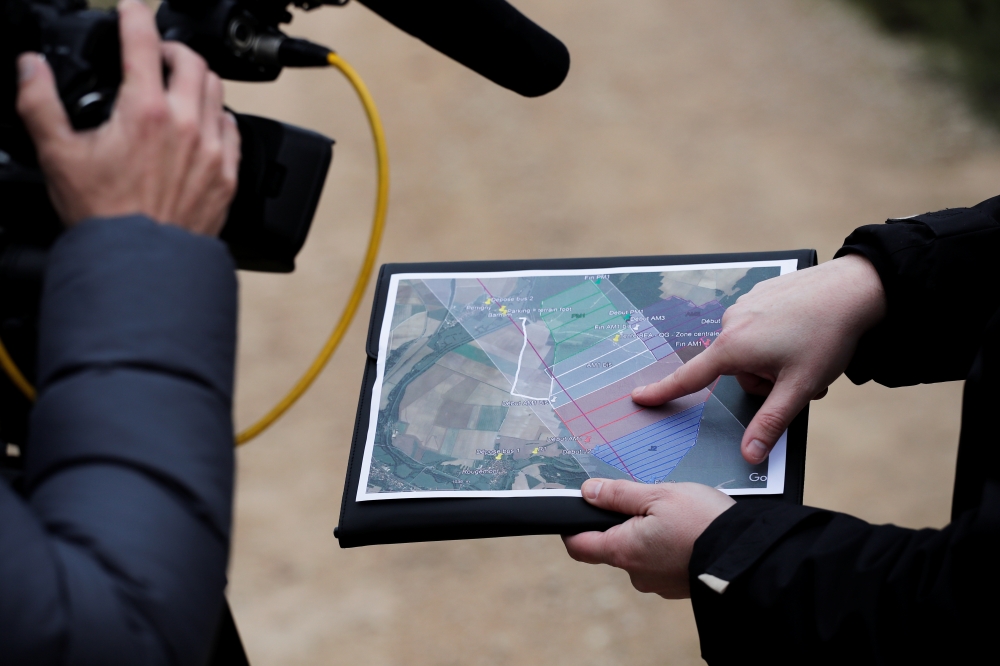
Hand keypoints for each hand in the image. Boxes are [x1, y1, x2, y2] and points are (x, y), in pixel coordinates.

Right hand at [15, 0, 239, 234]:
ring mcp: (212, 149)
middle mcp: (185, 124)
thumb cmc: (103, 216)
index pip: (143, 41)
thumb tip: (29, 67)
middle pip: (192, 61)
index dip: (136, 15)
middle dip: (172, 48)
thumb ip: (39, 103)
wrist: (142, 262)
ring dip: (197, 79)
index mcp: (143, 111)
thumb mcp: (57, 155)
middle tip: (156, 53)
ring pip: (217, 91)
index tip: (132, 8)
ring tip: (178, 85)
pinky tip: (202, 123)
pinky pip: (233, 129)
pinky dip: (218, 116)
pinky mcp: (228, 174)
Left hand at [563, 479, 734, 598]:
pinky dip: (668, 546)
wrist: (749, 555)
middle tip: (648, 502)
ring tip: (676, 515)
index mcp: (623, 551)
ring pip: (640, 553)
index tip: (575, 512)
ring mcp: (658, 583)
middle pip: (613, 546)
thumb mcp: (658, 494)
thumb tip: (588, 491)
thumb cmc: (704, 522)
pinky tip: (688, 532)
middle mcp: (636, 574)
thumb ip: (619, 494)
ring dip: (649, 534)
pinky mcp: (678, 586)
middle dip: (624, 523)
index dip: (572, 528)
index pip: (579, 546)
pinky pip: (662, 562)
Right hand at [632, 255, 885, 463]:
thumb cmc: (827, 336)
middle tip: (797, 375)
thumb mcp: (799, 388)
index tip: (639, 397)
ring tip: (807, 350)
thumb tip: (749, 454)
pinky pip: (760, 326)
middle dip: (764, 379)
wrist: (855, 288)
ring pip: (750, 349)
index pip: (690, 378)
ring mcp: (745, 305)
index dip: (662, 391)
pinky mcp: (760, 293)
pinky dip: (779, 335)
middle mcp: (731, 324)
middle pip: (736, 370)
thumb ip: (770, 423)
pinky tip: (805, 329)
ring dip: (774, 358)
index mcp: (733, 348)